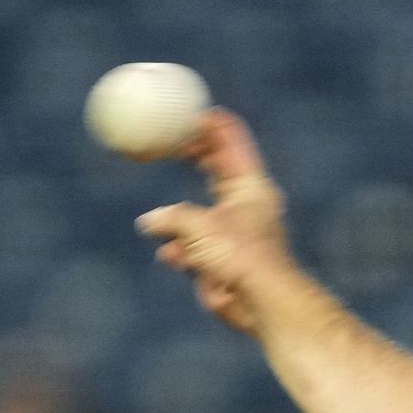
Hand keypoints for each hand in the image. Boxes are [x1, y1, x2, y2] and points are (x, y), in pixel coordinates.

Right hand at [135, 109, 293, 334]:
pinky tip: (169, 255)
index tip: (187, 108)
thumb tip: (151, 223)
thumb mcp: (200, 227)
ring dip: (180, 214)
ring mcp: (235, 232)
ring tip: (162, 213)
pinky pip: (196, 247)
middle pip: (218, 168)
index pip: (231, 141)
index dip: (210, 123)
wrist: (261, 304)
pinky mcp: (226, 259)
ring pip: (203, 210)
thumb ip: (173, 218)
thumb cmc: (239, 257)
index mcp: (250, 185)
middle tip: (167, 138)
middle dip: (194, 154)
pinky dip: (180, 250)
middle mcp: (246, 205)